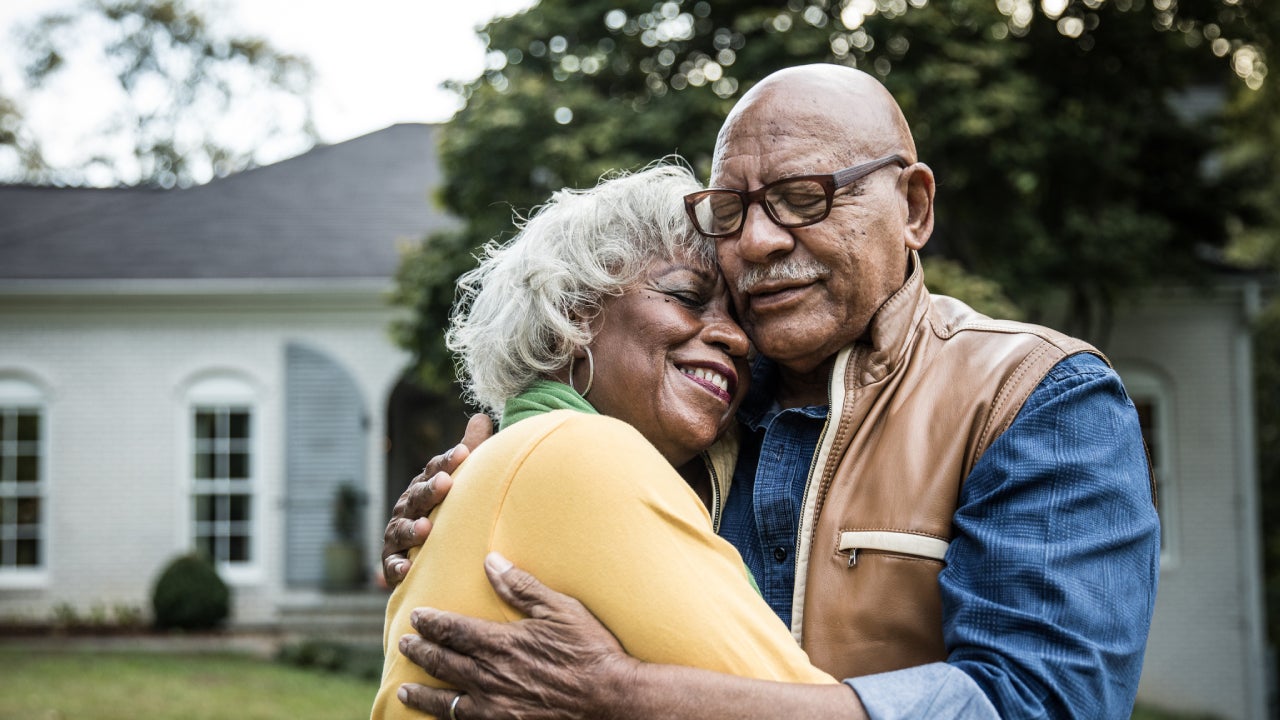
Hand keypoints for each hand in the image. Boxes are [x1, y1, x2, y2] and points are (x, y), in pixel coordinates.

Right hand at [381, 414, 493, 586]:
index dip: (449, 461)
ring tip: (426, 528)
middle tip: (446, 484)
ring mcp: (397, 534)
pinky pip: (392, 566)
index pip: (436, 469)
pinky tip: (407, 571)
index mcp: (424, 485)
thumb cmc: (448, 509)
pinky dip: (396, 568)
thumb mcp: (459, 481)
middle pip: (418, 496)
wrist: (427, 552)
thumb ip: (471, 450)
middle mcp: (407, 507)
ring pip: (402, 530)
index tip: (464, 453)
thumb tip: (482, 417)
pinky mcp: (392, 562)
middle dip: (430, 490)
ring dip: (412, 529)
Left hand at [396, 552, 638, 719]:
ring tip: (406, 689)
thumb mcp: (560, 609)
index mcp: (502, 643)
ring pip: (447, 700)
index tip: (417, 617)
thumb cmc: (589, 649)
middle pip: (444, 663)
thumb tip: (491, 562)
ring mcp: (496, 707)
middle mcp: (491, 676)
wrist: (610, 697)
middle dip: (419, 653)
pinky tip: (443, 718)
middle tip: (403, 645)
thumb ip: (521, 587)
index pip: (453, 630)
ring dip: (423, 693)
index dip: (431, 623)